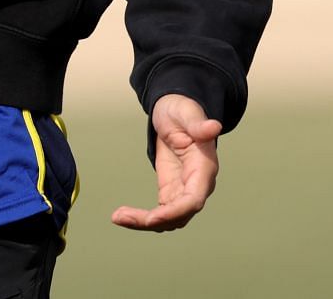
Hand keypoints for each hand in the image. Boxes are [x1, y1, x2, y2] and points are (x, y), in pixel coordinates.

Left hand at [111, 93, 220, 232]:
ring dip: (145, 223)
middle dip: (153, 221)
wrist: (174, 113)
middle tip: (122, 217)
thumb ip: (198, 124)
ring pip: (169, 219)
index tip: (153, 218)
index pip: (194, 199)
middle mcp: (197, 185)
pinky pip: (160, 212)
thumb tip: (214, 126)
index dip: (176, 211)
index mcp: (204, 168)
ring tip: (118, 217)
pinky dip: (143, 218)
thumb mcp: (187, 112)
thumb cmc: (182, 110)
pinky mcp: (171, 192)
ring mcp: (184, 191)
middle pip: (179, 215)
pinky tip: (123, 216)